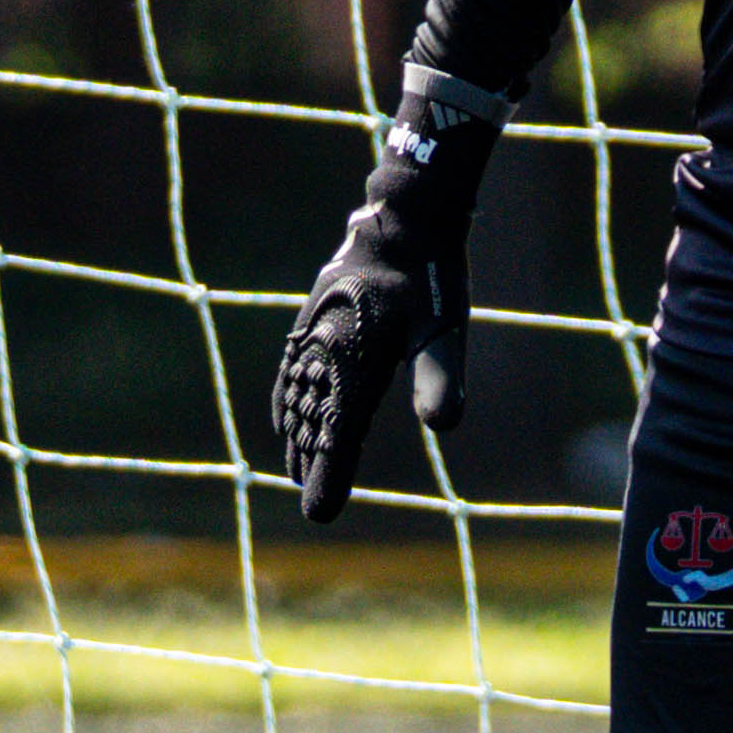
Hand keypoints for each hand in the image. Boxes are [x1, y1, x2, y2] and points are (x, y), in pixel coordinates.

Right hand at [268, 71, 500, 521]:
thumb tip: (444, 426)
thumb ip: (441, 375)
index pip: (338, 432)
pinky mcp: (313, 320)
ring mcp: (313, 334)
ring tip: (299, 469)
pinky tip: (287, 414)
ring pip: (298, 396)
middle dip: (312, 463)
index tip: (318, 515)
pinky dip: (287, 399)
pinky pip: (291, 371)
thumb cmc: (430, 273)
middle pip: (312, 420)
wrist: (403, 216)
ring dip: (298, 435)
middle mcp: (324, 351)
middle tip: (315, 508)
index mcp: (354, 359)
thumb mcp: (445, 326)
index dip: (328, 475)